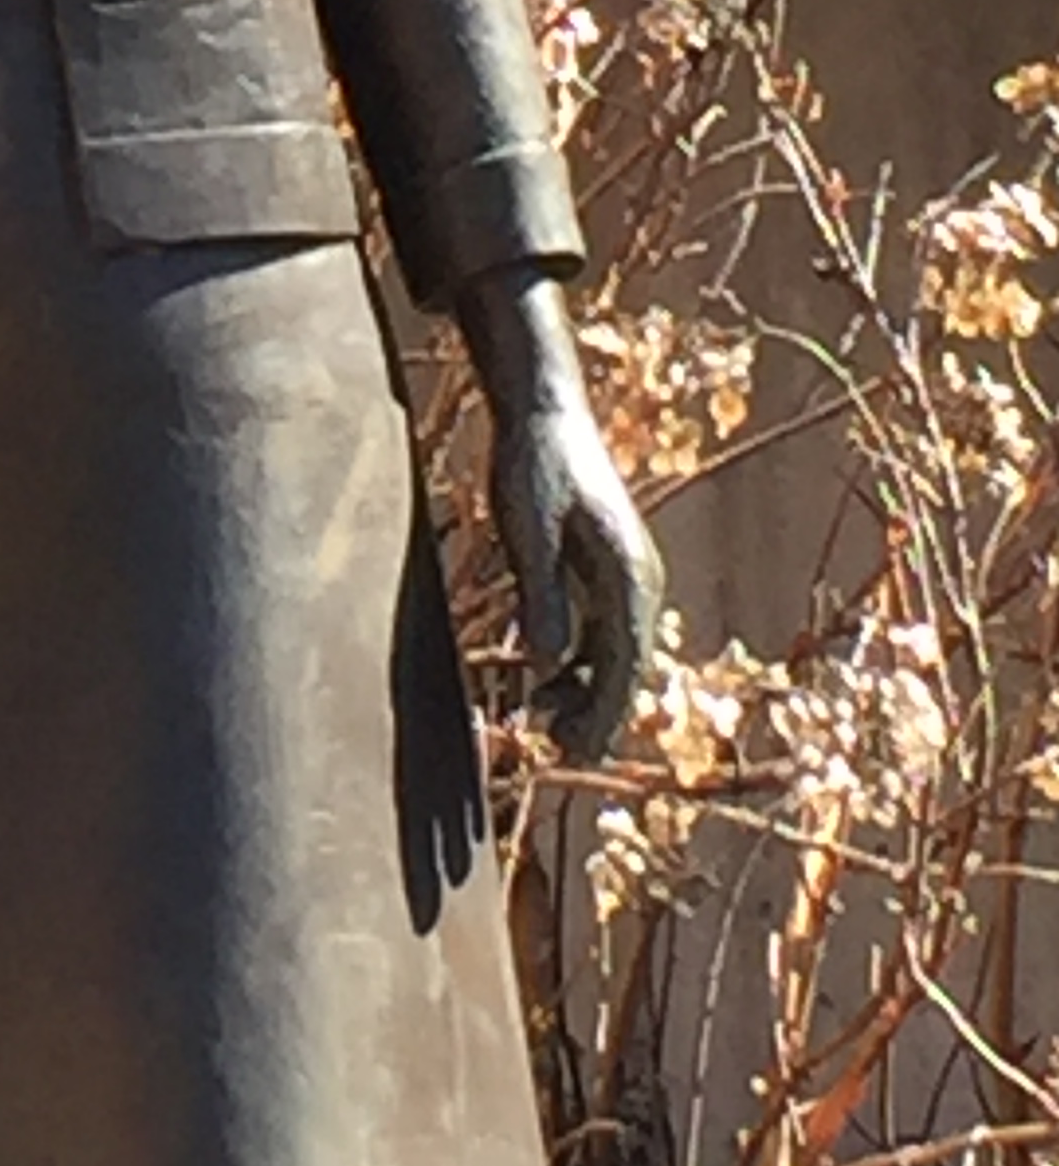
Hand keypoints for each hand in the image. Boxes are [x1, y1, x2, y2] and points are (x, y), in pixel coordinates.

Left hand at [488, 398, 662, 764]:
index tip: (577, 754)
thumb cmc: (534, 464)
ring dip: (586, 692)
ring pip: (615, 652)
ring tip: (546, 724)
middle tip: (560, 753)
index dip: (602, 714)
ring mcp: (624, 573)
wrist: (544, 411)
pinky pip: (600, 631)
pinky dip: (578, 662)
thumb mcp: (527, 530)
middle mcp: (639, 578)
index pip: (624, 663)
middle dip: (598, 714)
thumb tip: (546, 661)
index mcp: (630, 573)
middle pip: (626, 665)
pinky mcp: (602, 567)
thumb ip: (541, 593)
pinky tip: (546, 681)